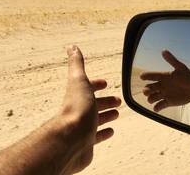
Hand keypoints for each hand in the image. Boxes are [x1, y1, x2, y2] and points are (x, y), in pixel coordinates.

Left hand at [60, 45, 120, 173]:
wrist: (71, 140)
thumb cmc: (77, 109)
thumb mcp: (79, 80)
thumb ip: (76, 64)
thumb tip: (71, 46)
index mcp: (78, 96)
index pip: (87, 87)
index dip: (96, 84)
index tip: (105, 83)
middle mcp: (79, 111)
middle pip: (93, 104)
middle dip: (105, 101)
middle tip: (117, 101)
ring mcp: (82, 128)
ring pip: (96, 120)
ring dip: (106, 115)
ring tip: (116, 114)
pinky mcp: (87, 143)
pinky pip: (97, 137)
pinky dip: (104, 133)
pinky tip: (111, 131)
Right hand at [140, 49, 189, 111]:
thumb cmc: (187, 77)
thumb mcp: (181, 68)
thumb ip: (172, 60)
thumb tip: (164, 51)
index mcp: (163, 77)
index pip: (152, 76)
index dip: (146, 76)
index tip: (142, 76)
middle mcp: (161, 86)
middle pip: (149, 88)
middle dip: (146, 90)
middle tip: (147, 91)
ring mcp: (164, 94)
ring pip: (152, 97)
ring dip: (150, 99)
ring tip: (152, 100)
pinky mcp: (168, 102)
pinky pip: (159, 106)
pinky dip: (157, 108)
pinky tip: (156, 108)